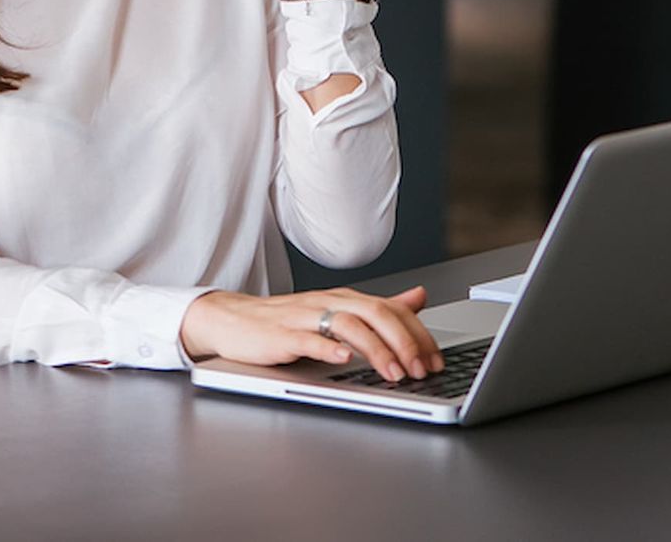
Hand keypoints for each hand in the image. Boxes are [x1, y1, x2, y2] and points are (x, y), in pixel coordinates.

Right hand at [179, 285, 444, 382]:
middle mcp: (330, 302)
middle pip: (376, 313)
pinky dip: (328, 348)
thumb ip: (380, 307)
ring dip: (375, 350)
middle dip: (404, 342)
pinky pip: (308, 338)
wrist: (233, 319)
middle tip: (421, 370)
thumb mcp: (339, 311)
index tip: (436, 360)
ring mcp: (306, 317)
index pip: (392, 310)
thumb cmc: (287, 320)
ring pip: (348, 325)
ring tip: (393, 373)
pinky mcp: (282, 335)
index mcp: (347, 299)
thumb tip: (419, 297)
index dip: (418, 334)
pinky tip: (343, 359)